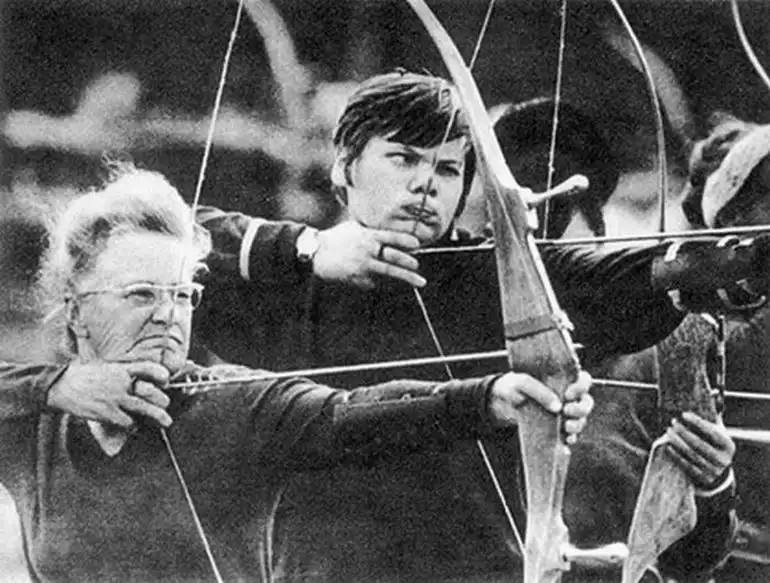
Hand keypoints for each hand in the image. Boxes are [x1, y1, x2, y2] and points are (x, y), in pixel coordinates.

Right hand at [47, 361, 171, 427]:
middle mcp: (121, 382)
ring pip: (143, 408)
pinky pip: (127, 422)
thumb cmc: (82, 377)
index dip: (159, 374)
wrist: (60, 385)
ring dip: (157, 416)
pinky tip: (134, 427)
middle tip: (165, 405)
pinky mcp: (107, 412)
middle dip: (161, 400)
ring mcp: (115, 397)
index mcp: (120, 368)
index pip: (147, 367)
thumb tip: (134, 380)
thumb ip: (120, 373)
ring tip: (166, 421)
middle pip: (150, 391)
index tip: (166, 380)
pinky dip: (133, 426)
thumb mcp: (104, 368)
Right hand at [313, 222, 426, 288]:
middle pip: (395, 257)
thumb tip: (387, 234)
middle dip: (409, 262)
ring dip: (406, 277)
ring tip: (418, 281)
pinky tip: (388, 285)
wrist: (315, 253)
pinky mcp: (357, 278)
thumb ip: (370, 230)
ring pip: (389, 272)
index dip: (407, 242)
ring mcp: (363, 265)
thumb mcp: (353, 227)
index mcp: (367, 235)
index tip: (417, 245)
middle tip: (417, 266)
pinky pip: (375, 282)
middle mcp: (368, 250)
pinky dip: (383, 283)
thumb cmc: (335, 238)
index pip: (392, 237)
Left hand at [488, 370, 593, 443]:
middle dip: (581, 409)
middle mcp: (567, 396)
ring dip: (578, 425)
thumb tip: (557, 407)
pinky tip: (566, 441)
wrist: (502, 401)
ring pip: (582, 419)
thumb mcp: (521, 383)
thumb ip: (539, 391)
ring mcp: (564, 413)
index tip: (568, 394)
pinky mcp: (558, 427)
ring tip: (566, 427)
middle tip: (567, 411)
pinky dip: (572, 438)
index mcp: (562, 380)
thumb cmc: (514, 386)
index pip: (584, 380)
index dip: (582, 387)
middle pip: (587, 402)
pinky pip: (572, 435)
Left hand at [665, 411, 735, 489]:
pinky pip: (687, 465)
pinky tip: (668, 446)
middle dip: (684, 432)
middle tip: (672, 422)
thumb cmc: (713, 444)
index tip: (683, 414)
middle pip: (699, 443)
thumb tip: (712, 392)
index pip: (711, 432)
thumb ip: (713, 415)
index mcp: (728, 445)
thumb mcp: (718, 432)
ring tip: (667, 432)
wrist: (717, 471)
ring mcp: (714, 470)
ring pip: (691, 454)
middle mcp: (723, 459)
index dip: (697, 422)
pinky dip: (676, 455)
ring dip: (677, 442)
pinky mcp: (703, 478)